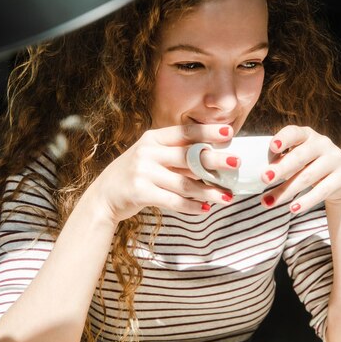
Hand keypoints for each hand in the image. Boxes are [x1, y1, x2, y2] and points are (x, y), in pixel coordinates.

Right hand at [92, 124, 235, 222]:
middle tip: (236, 163)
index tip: (230, 132)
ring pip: (184, 183)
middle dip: (214, 160)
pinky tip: (204, 209)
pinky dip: (191, 206)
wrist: (104, 197)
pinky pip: (173, 200)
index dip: (207, 132)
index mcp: (153, 138)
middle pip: (187, 156)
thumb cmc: (137, 175)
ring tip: (227, 197)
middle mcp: (147, 152)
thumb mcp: (152, 158)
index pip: (185, 132)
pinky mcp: (140, 192)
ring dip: (208, 191)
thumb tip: (212, 160)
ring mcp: (143, 172)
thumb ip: (177, 157)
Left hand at [261, 125, 340, 212]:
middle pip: (300, 156)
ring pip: (308, 176)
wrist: (338, 179)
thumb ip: (280, 161)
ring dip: (286, 190)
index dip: (283, 138)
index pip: (294, 132)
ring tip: (269, 202)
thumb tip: (262, 174)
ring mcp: (335, 159)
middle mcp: (322, 143)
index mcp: (307, 135)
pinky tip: (292, 208)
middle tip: (264, 178)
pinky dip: (306, 201)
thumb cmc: (307, 166)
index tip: (272, 146)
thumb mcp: (295, 159)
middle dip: (281, 168)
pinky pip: (322, 191)